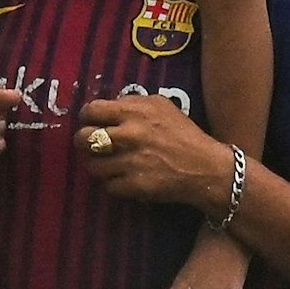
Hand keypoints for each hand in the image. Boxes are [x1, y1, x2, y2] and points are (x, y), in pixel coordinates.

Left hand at [76, 91, 234, 210]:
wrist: (206, 167)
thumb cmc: (184, 134)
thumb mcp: (162, 106)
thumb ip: (133, 103)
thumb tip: (109, 106)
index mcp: (134, 112)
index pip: (92, 110)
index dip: (86, 117)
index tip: (90, 122)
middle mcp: (129, 135)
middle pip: (83, 138)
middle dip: (84, 142)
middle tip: (91, 146)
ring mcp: (130, 162)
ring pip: (92, 165)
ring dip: (98, 165)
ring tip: (108, 164)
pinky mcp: (134, 185)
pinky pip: (108, 185)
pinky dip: (113, 183)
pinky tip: (123, 179)